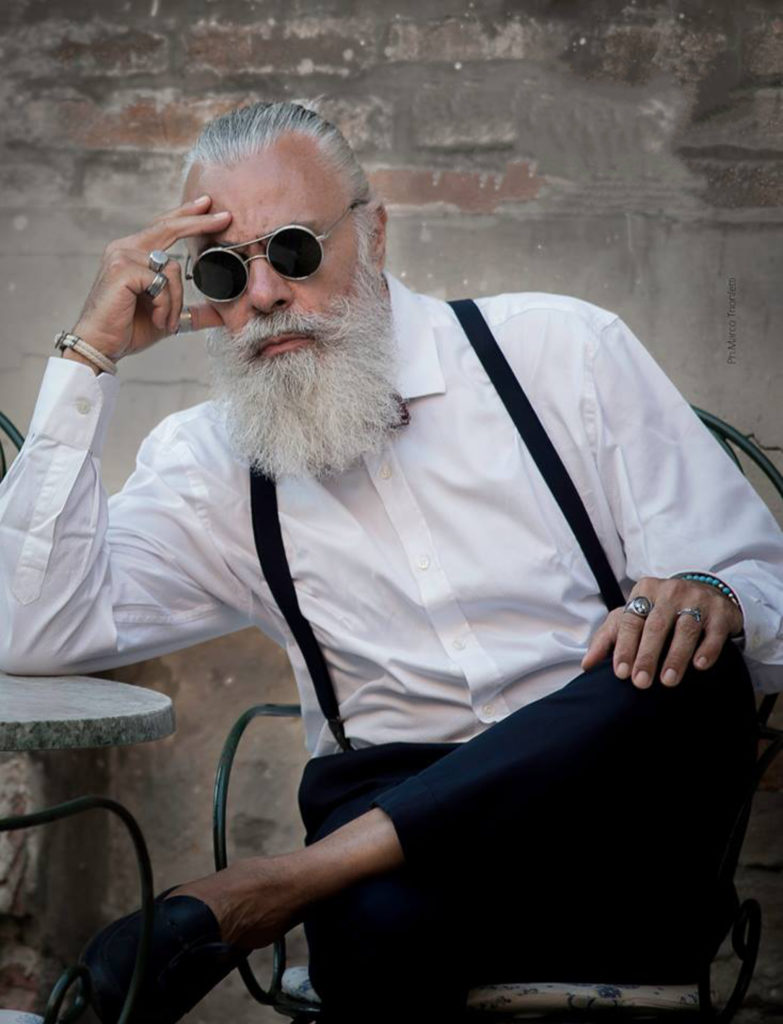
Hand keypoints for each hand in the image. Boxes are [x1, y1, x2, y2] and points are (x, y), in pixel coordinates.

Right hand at [71, 195, 231, 361]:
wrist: (102, 345)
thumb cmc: (129, 329)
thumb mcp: (169, 316)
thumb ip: (193, 311)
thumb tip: (223, 315)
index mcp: (134, 252)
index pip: (164, 227)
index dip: (186, 214)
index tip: (207, 203)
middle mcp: (125, 248)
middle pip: (169, 228)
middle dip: (200, 222)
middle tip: (226, 218)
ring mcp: (122, 256)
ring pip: (173, 268)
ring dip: (175, 301)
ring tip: (163, 321)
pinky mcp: (122, 269)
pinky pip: (161, 283)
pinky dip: (165, 305)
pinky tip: (155, 317)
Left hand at [580, 575, 743, 688]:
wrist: (706, 594)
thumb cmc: (661, 611)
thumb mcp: (634, 617)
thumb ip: (609, 638)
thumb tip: (587, 664)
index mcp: (645, 590)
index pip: (631, 620)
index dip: (625, 647)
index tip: (620, 673)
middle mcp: (671, 591)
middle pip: (656, 625)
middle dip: (647, 656)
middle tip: (641, 683)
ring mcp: (698, 599)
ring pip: (686, 629)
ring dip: (676, 656)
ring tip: (668, 681)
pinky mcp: (721, 612)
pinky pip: (714, 632)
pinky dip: (707, 649)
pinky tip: (699, 666)